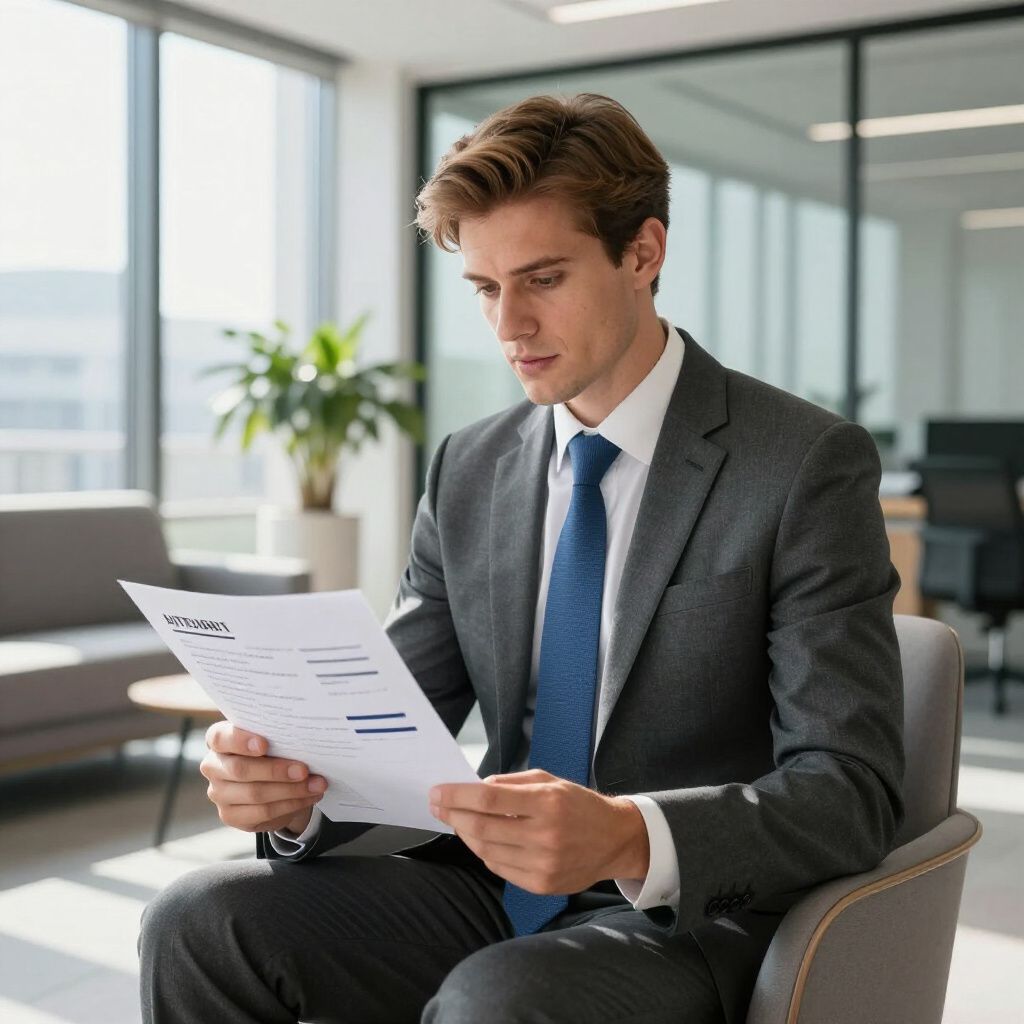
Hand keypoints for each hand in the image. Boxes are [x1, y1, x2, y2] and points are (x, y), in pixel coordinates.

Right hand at [200, 722, 326, 833]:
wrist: (271, 781)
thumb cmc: (272, 750)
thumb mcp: (273, 739)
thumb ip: (278, 737)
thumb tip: (305, 740)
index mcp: (218, 741)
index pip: (220, 737)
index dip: (240, 741)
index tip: (264, 744)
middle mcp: (213, 766)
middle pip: (240, 769)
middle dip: (276, 770)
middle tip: (304, 770)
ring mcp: (219, 793)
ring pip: (255, 794)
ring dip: (291, 790)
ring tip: (316, 784)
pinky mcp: (231, 816)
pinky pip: (262, 813)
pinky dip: (290, 804)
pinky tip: (308, 797)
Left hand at [429, 769, 649, 894]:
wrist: (614, 840)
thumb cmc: (577, 804)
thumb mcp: (549, 780)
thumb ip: (511, 782)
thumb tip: (474, 788)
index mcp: (547, 802)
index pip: (489, 799)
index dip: (457, 796)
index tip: (437, 792)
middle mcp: (545, 835)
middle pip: (482, 827)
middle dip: (452, 815)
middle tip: (437, 805)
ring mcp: (543, 864)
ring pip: (485, 850)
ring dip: (465, 833)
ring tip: (457, 820)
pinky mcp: (541, 885)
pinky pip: (499, 867)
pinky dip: (484, 851)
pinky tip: (481, 838)